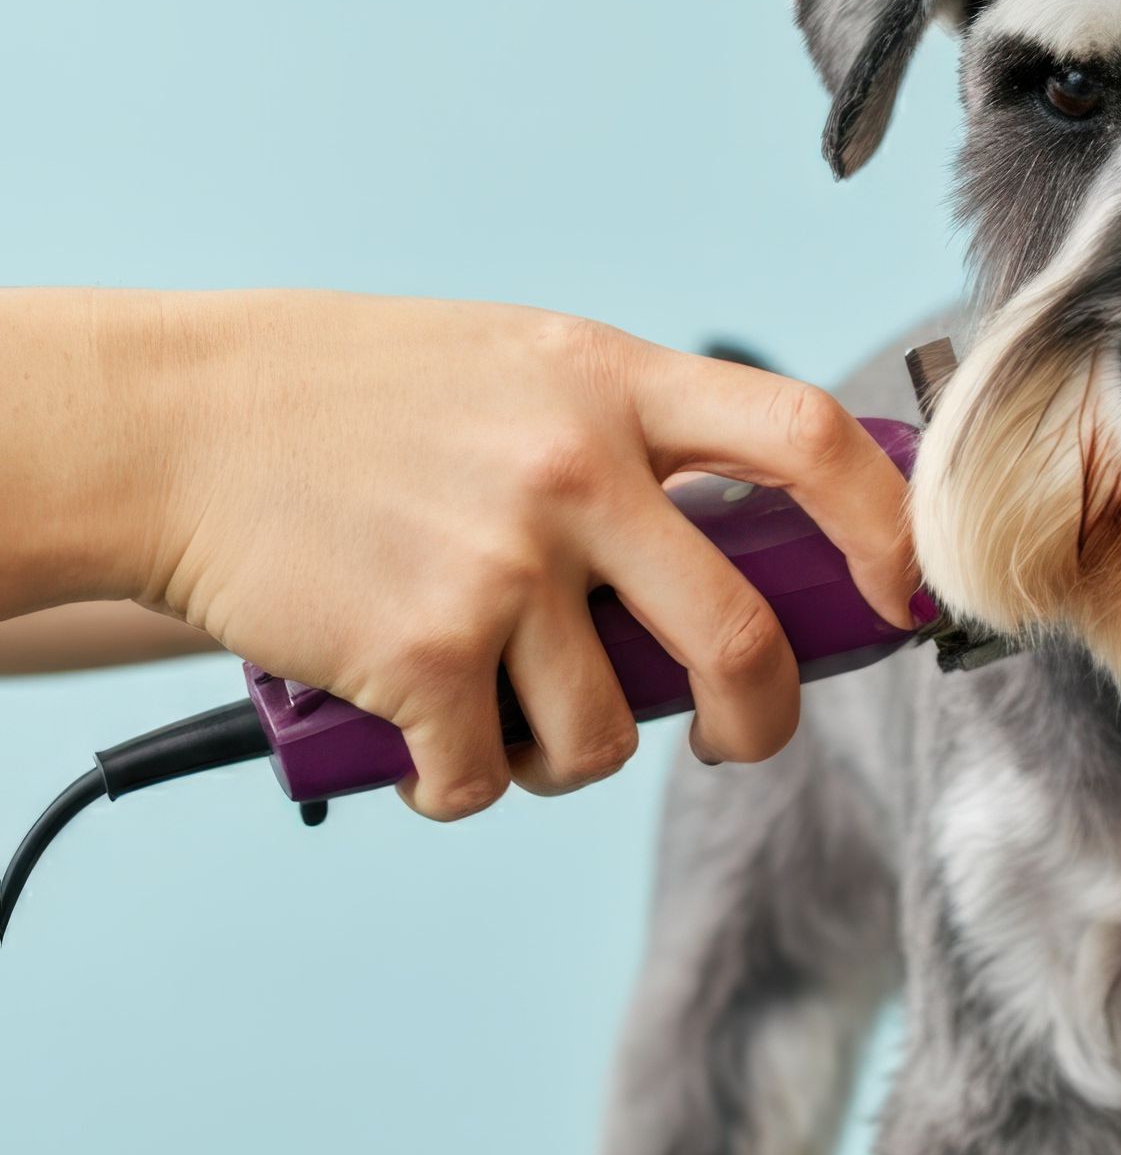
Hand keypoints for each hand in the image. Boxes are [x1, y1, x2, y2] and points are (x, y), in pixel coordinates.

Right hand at [1, 294, 917, 816]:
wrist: (180, 428)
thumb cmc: (351, 402)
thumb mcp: (517, 369)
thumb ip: (630, 437)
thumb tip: (754, 549)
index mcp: (612, 381)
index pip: (806, 438)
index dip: (885, 526)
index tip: (906, 592)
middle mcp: (575, 469)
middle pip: (742, 639)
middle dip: (755, 719)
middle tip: (728, 733)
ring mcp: (502, 565)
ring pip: (603, 735)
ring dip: (558, 753)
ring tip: (492, 701)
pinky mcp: (425, 654)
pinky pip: (487, 778)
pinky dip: (457, 785)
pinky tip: (418, 738)